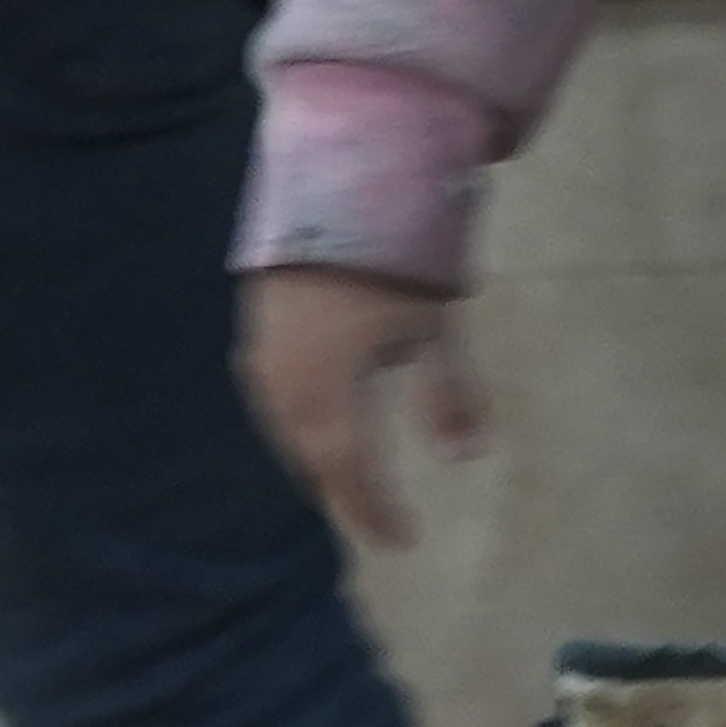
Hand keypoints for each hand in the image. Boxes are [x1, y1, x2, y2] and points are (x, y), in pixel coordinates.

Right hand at [242, 264, 494, 550]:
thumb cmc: (392, 258)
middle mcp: (284, 386)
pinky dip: (302, 426)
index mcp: (328, 393)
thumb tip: (468, 457)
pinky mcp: (257, 332)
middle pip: (314, 458)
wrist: (334, 185)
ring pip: (290, 431)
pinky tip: (319, 426)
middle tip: (374, 520)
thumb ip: (449, 395)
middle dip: (345, 492)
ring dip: (319, 461)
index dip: (374, 510)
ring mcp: (263, 357)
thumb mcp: (433, 328)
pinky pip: (277, 401)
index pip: (351, 472)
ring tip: (347, 485)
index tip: (402, 542)